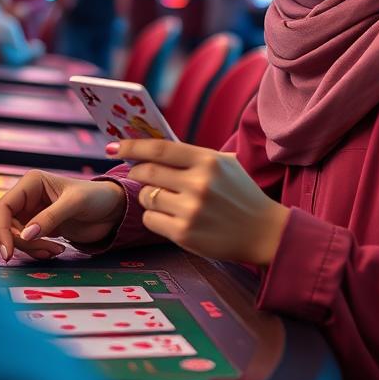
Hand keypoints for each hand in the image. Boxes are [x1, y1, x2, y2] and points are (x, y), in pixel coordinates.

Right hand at [0, 170, 126, 261]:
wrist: (112, 210)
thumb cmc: (97, 198)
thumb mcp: (75, 203)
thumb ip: (51, 217)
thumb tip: (24, 235)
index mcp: (31, 183)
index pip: (3, 207)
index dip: (2, 230)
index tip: (9, 252)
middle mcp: (27, 197)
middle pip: (2, 224)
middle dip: (16, 241)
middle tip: (42, 250)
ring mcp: (31, 213)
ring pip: (12, 236)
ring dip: (29, 248)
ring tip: (54, 250)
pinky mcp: (37, 228)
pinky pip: (24, 243)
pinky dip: (35, 250)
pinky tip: (55, 250)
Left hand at [106, 139, 289, 266]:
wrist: (263, 231)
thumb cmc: (240, 194)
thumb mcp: (224, 165)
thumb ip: (192, 155)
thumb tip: (152, 145)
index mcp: (208, 161)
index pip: (160, 148)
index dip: (133, 145)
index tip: (115, 146)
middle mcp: (198, 183)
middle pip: (147, 172)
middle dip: (137, 171)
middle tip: (138, 172)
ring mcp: (190, 210)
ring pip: (145, 197)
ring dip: (148, 196)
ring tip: (165, 198)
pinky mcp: (184, 234)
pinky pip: (151, 220)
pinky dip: (154, 217)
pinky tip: (170, 216)